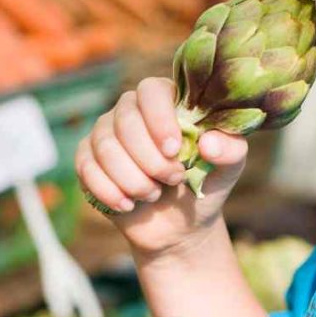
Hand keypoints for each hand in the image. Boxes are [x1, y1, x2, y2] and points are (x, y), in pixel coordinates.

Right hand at [75, 77, 247, 257]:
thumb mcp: (227, 170)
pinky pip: (86, 168)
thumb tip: (209, 143)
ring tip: (153, 193)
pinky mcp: (88, 159)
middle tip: (173, 180)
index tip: (174, 149)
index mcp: (167, 100)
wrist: (179, 226)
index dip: (159, 118)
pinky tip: (129, 205)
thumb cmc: (204, 185)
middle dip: (149, 159)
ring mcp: (106, 133)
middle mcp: (132, 109)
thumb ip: (230, 151)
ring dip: (132, 178)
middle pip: (125, 120)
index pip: (151, 90)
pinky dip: (109, 191)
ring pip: (104, 146)